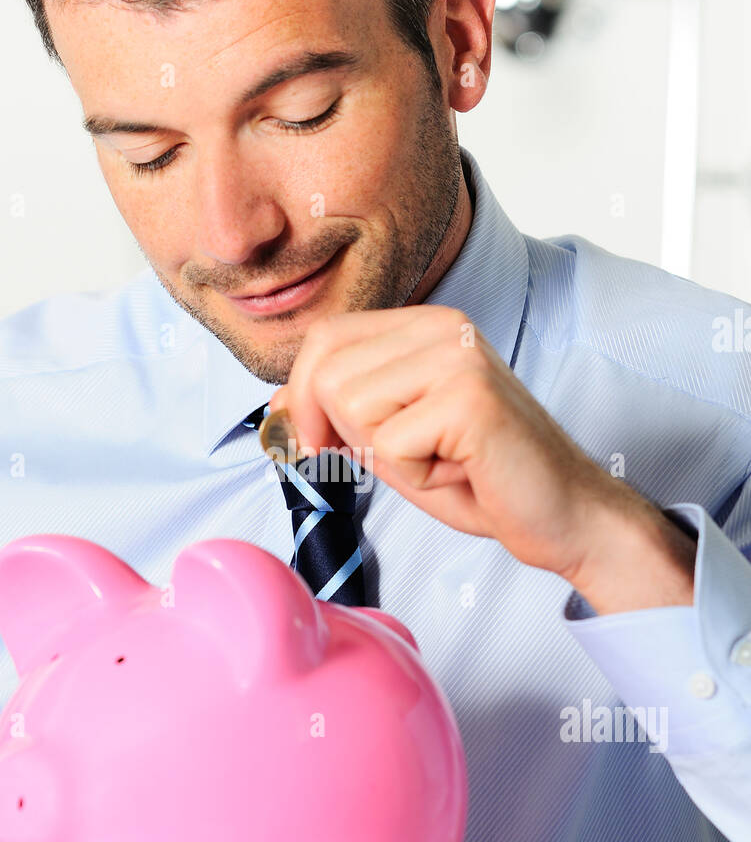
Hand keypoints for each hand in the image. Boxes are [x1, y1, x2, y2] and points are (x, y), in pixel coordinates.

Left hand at [270, 305, 696, 613]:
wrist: (564, 516)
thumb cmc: (481, 479)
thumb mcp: (393, 437)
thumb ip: (340, 411)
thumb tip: (276, 407)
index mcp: (426, 325)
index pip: (325, 338)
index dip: (303, 397)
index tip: (320, 441)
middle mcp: (444, 327)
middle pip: (328, 372)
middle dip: (346, 433)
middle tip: (409, 455)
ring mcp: (459, 357)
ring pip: (351, 407)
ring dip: (387, 457)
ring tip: (442, 459)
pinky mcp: (469, 397)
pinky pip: (388, 445)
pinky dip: (416, 477)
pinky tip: (461, 471)